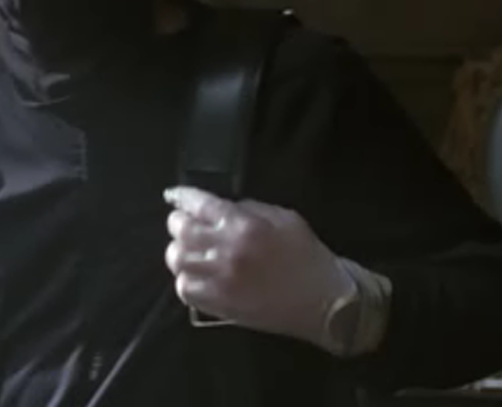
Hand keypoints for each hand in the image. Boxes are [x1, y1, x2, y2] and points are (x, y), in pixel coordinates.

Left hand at [163, 186, 354, 347]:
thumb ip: (250, 209)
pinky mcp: (220, 304)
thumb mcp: (286, 219)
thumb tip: (219, 207)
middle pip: (181, 230)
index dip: (183, 197)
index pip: (200, 204)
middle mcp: (228, 250)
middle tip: (184, 224)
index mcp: (245, 226)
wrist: (326, 302)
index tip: (175, 196)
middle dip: (179, 223)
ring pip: (178, 259)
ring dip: (179, 252)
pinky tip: (196, 276)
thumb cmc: (308, 257)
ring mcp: (221, 280)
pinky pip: (185, 289)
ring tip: (189, 251)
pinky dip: (185, 280)